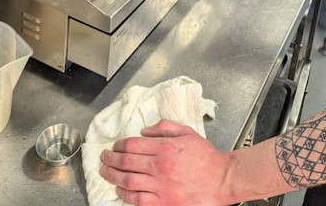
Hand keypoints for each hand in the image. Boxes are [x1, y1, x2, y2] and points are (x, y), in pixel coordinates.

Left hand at [100, 120, 234, 205]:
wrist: (222, 180)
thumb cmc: (206, 157)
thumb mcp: (187, 133)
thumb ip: (164, 128)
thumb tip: (143, 131)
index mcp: (166, 147)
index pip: (133, 144)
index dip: (119, 144)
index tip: (114, 145)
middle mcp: (160, 167)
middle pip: (126, 162)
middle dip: (110, 159)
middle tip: (103, 157)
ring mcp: (160, 187)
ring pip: (127, 181)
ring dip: (112, 175)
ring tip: (105, 171)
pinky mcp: (163, 203)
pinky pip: (137, 200)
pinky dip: (125, 194)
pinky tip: (119, 189)